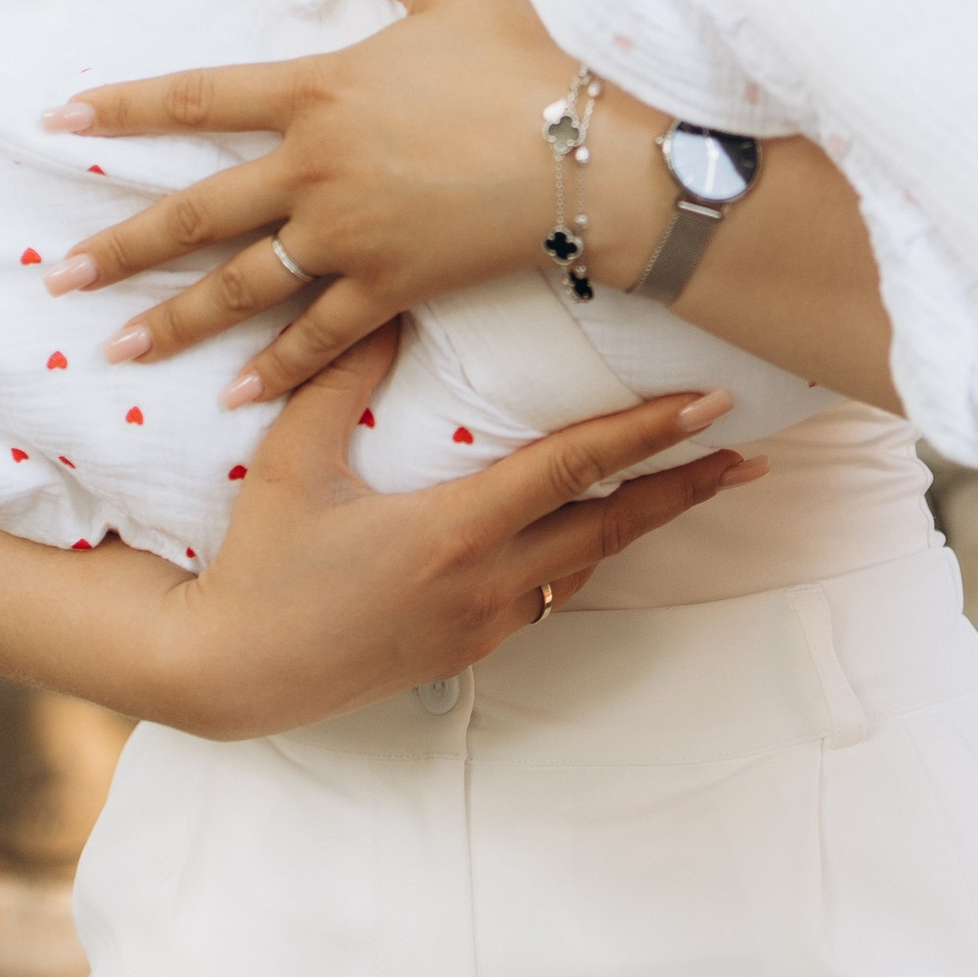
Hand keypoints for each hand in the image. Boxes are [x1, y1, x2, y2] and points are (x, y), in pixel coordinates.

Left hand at [44, 0, 676, 396]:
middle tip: (56, 280)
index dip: (123, 111)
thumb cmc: (528, 61)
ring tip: (116, 349)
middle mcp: (314, 170)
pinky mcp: (391, 287)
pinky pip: (318, 336)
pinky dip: (275, 366)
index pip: (195, 99)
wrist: (593, 155)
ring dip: (174, 322)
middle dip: (120, 249)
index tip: (61, 123)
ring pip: (241, 287)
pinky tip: (234, 392)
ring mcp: (349, 237)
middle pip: (197, 215)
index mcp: (318, 92)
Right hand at [165, 328, 765, 735]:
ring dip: (637, 525)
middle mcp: (486, 582)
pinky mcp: (466, 651)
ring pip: (584, 567)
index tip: (709, 408)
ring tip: (688, 488)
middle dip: (683, 489)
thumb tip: (392, 305)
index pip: (576, 469)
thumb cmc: (259, 558)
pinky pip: (544, 598)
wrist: (232, 671)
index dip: (649, 434)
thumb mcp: (292, 458)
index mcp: (456, 529)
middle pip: (611, 527)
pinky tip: (593, 536)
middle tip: (745, 458)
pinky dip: (580, 560)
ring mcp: (481, 624)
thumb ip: (342, 377)